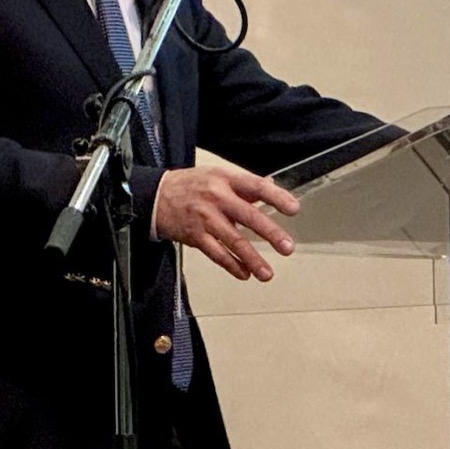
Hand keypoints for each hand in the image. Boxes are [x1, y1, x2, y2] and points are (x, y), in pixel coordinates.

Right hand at [153, 166, 299, 280]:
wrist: (156, 196)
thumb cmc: (190, 185)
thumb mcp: (217, 175)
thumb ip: (244, 184)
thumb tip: (270, 186)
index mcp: (226, 180)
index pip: (257, 187)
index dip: (277, 197)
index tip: (293, 209)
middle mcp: (217, 198)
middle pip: (248, 216)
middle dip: (270, 233)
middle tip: (287, 247)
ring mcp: (206, 218)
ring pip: (233, 241)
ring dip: (252, 259)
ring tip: (267, 273)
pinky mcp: (195, 236)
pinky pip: (216, 254)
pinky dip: (231, 265)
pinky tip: (244, 273)